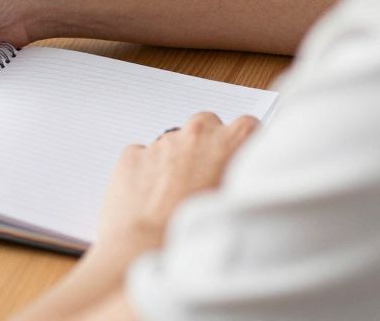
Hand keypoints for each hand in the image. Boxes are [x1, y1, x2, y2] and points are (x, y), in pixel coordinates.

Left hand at [92, 112, 258, 261]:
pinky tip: (150, 201)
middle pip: (206, 126)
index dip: (242, 145)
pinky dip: (145, 172)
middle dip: (205, 147)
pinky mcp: (132, 155)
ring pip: (172, 143)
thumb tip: (246, 183)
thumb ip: (246, 183)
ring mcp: (161, 143)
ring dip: (174, 161)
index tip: (238, 159)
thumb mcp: (243, 207)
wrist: (149, 252)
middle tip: (204, 180)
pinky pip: (142, 156)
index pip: (247, 126)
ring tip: (174, 199)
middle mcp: (196, 135)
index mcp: (232, 143)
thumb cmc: (201, 237)